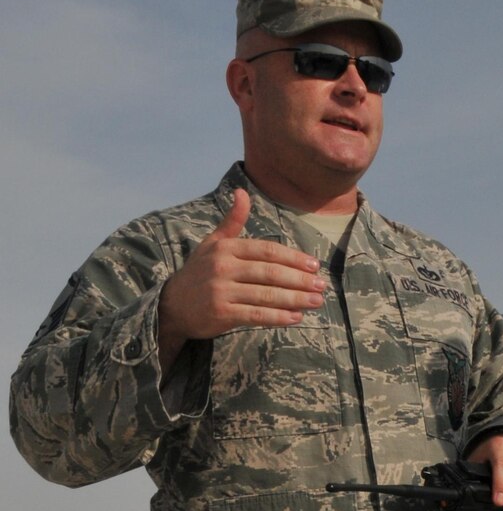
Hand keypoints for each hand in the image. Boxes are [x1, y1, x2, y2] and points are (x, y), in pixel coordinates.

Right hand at [156, 189, 326, 376]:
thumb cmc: (199, 272)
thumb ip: (232, 221)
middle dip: (299, 280)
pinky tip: (295, 318)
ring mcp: (221, 291)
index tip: (314, 265)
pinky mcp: (221, 314)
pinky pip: (256, 315)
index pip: (266, 251)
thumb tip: (242, 192)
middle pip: (270, 272)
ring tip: (315, 302)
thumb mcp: (212, 243)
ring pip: (266, 294)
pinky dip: (278, 317)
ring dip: (295, 299)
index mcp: (226, 248)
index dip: (293, 258)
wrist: (172, 305)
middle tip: (321, 286)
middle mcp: (223, 267)